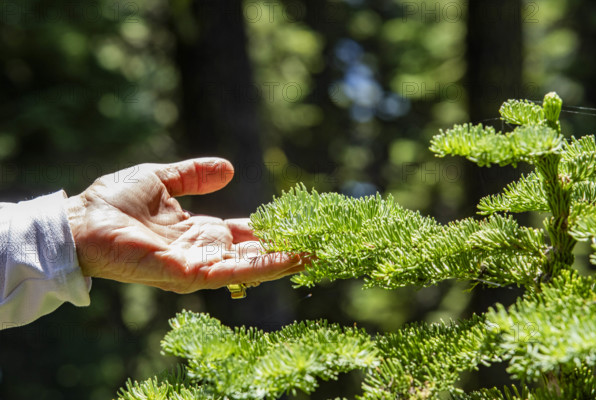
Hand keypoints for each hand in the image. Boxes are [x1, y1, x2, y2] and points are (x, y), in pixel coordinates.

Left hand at [65, 158, 304, 292]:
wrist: (83, 219)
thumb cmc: (115, 201)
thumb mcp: (163, 179)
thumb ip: (194, 175)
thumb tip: (229, 168)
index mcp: (198, 231)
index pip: (242, 233)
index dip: (269, 230)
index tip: (296, 223)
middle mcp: (202, 251)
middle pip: (251, 253)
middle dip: (283, 249)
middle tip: (317, 242)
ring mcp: (197, 265)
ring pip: (248, 266)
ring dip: (280, 261)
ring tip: (312, 254)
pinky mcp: (188, 274)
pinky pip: (231, 273)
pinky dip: (261, 268)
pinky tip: (287, 260)